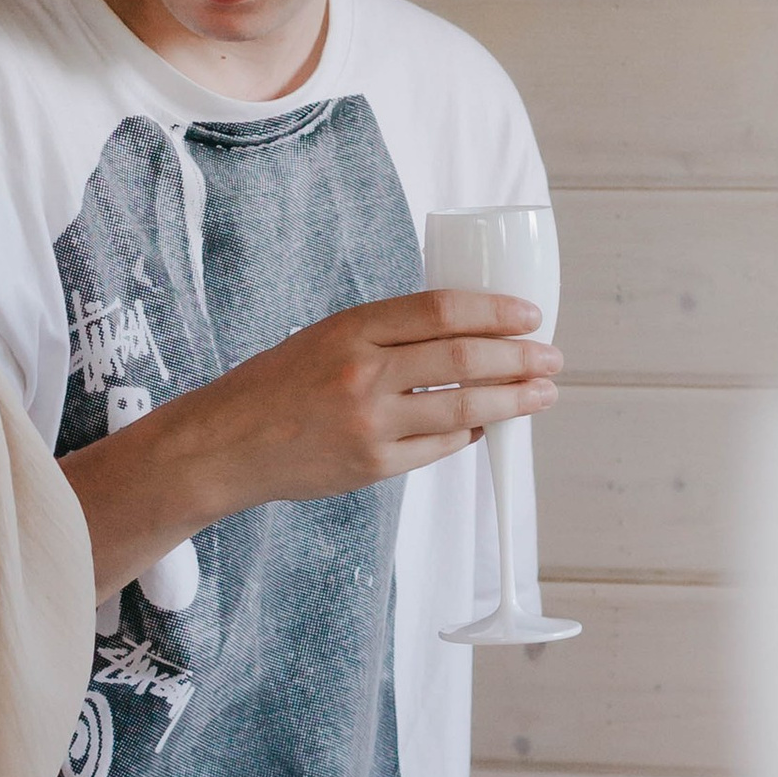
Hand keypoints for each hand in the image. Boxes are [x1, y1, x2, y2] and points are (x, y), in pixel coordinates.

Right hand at [64, 288, 558, 599]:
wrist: (225, 445)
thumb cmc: (276, 386)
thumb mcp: (325, 338)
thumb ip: (386, 335)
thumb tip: (465, 335)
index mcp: (350, 328)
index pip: (441, 310)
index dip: (495, 311)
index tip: (530, 315)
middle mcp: (362, 372)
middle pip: (464, 359)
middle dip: (520, 358)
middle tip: (552, 357)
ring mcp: (369, 423)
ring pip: (464, 407)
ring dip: (514, 400)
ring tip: (542, 394)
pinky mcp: (372, 465)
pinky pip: (439, 446)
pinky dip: (470, 432)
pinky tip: (487, 424)